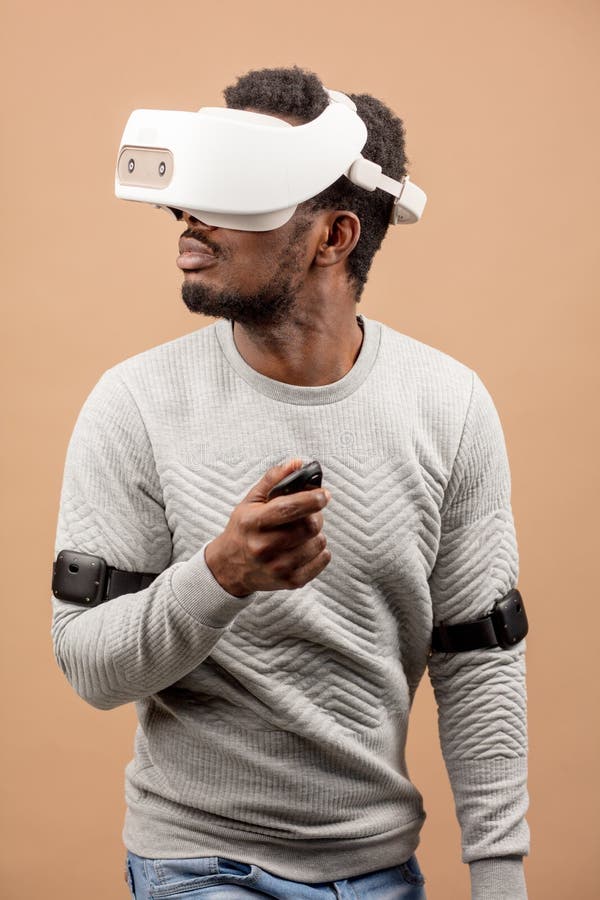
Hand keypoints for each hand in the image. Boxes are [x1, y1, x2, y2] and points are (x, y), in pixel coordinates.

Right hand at [204, 459, 331, 596]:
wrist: (229, 567)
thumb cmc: (243, 529)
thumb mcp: (251, 501)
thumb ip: (273, 479)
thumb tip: (297, 463)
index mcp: (253, 523)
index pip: (288, 509)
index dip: (311, 499)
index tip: (324, 494)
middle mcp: (263, 547)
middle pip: (308, 527)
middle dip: (316, 515)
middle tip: (312, 512)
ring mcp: (277, 567)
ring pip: (318, 543)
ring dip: (318, 533)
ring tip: (305, 531)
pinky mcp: (289, 582)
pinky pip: (321, 562)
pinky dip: (321, 551)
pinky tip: (308, 546)